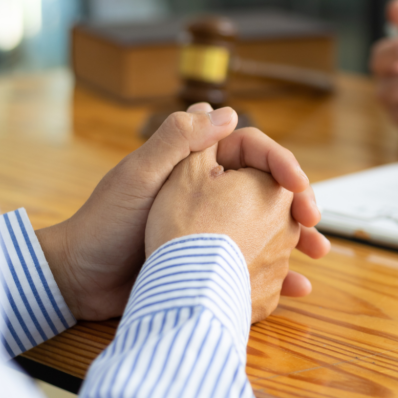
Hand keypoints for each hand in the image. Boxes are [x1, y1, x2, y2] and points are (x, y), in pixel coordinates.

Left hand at [38, 105, 326, 320]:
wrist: (79, 280)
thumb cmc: (103, 224)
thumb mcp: (139, 177)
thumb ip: (177, 140)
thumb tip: (225, 110)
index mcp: (195, 162)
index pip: (253, 151)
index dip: (282, 164)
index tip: (301, 186)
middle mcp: (209, 190)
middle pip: (268, 188)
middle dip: (298, 204)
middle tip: (315, 223)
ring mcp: (212, 226)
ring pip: (268, 225)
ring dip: (296, 239)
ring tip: (319, 255)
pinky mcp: (210, 258)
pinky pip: (253, 260)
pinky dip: (276, 272)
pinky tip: (296, 287)